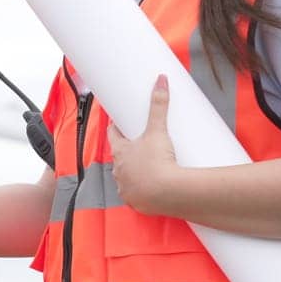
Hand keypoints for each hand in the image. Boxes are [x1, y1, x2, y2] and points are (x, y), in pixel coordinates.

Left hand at [108, 75, 181, 215]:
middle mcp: (118, 171)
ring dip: (132, 172)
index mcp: (119, 152)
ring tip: (146, 166)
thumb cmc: (158, 162)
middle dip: (127, 151)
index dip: (116, 128)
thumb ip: (159, 105)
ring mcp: (125, 188)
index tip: (119, 122)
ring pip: (126, 177)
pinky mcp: (136, 202)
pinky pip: (135, 194)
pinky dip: (140, 190)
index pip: (113, 135)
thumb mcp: (158, 130)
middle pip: (119, 157)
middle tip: (139, 144)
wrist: (167, 193)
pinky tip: (147, 188)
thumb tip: (161, 80)